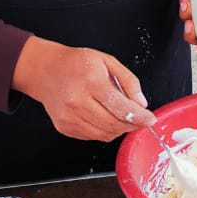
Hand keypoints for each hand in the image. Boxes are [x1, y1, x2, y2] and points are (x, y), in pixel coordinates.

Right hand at [12, 38, 155, 141]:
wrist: (46, 70)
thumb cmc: (77, 63)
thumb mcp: (107, 61)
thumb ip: (128, 81)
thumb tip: (141, 103)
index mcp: (91, 82)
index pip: (121, 108)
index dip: (140, 117)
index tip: (150, 119)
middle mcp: (77, 101)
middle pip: (114, 124)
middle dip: (132, 125)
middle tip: (140, 120)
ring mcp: (69, 117)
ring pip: (104, 134)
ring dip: (119, 129)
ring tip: (123, 118)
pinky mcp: (64, 127)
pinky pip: (92, 136)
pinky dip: (104, 132)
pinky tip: (106, 119)